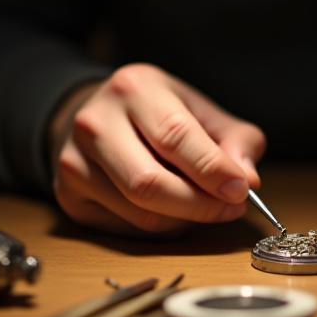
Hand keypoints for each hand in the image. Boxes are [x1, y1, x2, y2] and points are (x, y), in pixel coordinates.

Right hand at [48, 63, 265, 235]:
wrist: (100, 117)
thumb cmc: (161, 116)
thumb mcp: (203, 113)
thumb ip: (236, 140)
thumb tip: (248, 179)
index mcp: (134, 88)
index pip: (175, 136)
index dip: (212, 170)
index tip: (240, 191)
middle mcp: (95, 121)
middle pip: (150, 183)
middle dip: (200, 205)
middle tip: (230, 208)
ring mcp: (74, 160)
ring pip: (139, 212)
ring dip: (183, 220)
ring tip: (204, 206)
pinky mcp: (68, 195)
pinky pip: (125, 228)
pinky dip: (160, 228)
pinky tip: (171, 210)